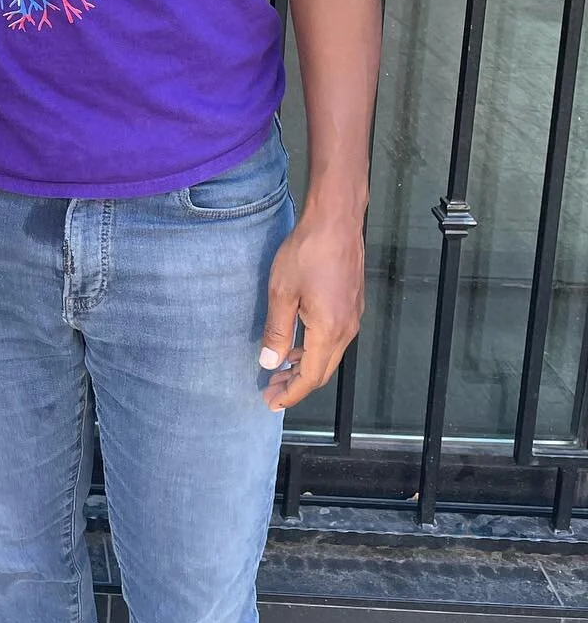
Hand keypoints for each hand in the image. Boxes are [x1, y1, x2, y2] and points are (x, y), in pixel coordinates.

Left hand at [258, 215, 364, 411]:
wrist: (336, 220)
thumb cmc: (308, 251)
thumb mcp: (282, 292)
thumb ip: (277, 331)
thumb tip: (270, 363)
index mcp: (329, 331)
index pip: (311, 376)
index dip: (291, 393)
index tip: (271, 402)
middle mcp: (347, 329)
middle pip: (322, 370)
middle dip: (296, 383)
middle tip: (270, 390)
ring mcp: (352, 316)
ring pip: (329, 354)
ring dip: (305, 365)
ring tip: (280, 369)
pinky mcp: (351, 303)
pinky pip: (334, 338)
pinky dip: (314, 348)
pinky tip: (298, 343)